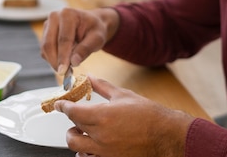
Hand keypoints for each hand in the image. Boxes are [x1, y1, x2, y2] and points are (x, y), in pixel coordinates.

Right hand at [41, 8, 118, 74]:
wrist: (91, 24)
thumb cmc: (95, 30)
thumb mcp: (97, 39)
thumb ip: (86, 49)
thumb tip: (74, 62)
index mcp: (68, 14)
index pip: (64, 39)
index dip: (63, 56)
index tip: (63, 71)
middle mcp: (54, 17)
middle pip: (49, 44)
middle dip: (56, 61)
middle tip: (64, 74)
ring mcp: (48, 24)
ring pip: (45, 48)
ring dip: (54, 61)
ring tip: (67, 68)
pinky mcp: (45, 33)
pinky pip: (44, 50)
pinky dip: (52, 58)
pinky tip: (64, 61)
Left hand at [56, 76, 192, 156]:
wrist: (167, 135)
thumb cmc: (148, 114)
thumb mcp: (124, 95)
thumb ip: (102, 86)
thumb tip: (89, 77)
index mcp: (103, 117)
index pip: (72, 113)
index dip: (63, 107)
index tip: (60, 104)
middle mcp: (101, 137)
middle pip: (73, 132)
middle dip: (71, 124)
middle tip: (76, 118)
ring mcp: (105, 152)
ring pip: (78, 149)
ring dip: (77, 140)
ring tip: (83, 134)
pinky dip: (86, 154)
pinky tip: (92, 147)